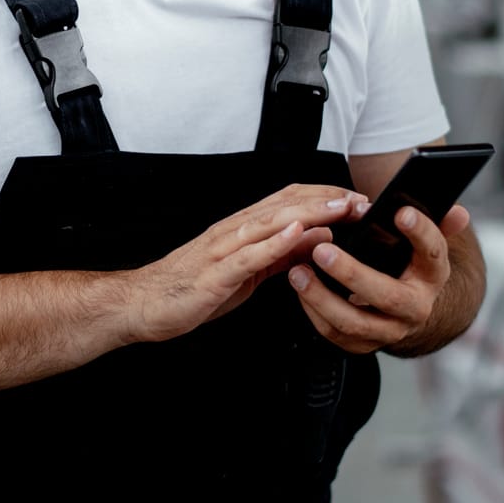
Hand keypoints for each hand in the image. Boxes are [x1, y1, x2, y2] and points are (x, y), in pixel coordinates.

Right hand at [124, 186, 367, 344]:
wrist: (142, 304)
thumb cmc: (191, 289)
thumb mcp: (248, 272)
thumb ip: (280, 255)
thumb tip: (317, 238)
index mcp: (241, 230)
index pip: (289, 201)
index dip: (325, 198)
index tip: (357, 201)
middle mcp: (233, 231)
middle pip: (285, 205)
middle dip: (326, 201)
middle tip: (361, 201)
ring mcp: (222, 249)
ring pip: (270, 222)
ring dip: (308, 212)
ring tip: (339, 208)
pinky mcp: (214, 273)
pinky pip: (247, 255)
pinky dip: (274, 242)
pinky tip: (297, 233)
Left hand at [286, 203, 472, 354]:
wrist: (408, 309)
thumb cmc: (409, 264)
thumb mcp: (425, 245)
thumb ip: (438, 223)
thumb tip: (460, 212)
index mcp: (433, 276)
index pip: (433, 253)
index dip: (421, 233)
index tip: (401, 212)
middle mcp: (416, 307)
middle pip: (387, 295)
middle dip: (352, 273)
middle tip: (322, 250)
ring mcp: (390, 330)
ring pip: (354, 321)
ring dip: (322, 297)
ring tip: (298, 271)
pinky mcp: (365, 344)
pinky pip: (335, 333)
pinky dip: (314, 311)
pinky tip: (300, 288)